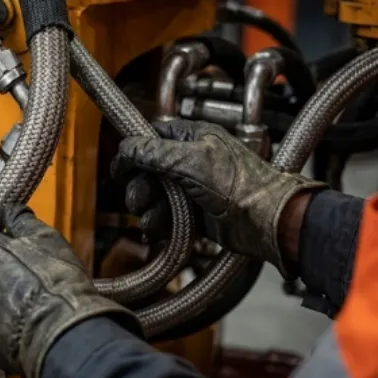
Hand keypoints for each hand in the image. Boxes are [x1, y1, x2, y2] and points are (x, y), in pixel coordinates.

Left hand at [0, 205, 140, 377]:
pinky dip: (5, 324)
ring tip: (33, 303)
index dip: (7, 248)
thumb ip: (22, 219)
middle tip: (32, 280)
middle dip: (4, 273)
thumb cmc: (56, 283)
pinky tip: (27, 322)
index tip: (23, 255)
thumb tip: (11, 208)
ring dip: (4, 299)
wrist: (62, 331)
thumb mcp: (45, 238)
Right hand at [112, 120, 325, 278]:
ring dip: (148, 210)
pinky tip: (157, 231)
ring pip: (157, 196)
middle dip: (140, 188)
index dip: (134, 151)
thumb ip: (153, 152)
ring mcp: (194, 188)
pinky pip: (168, 216)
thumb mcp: (190, 161)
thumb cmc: (240, 184)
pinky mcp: (196, 213)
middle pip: (149, 171)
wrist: (266, 221)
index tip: (120, 167)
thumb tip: (126, 146)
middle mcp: (192, 160)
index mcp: (194, 138)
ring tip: (151, 221)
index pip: (153, 136)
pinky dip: (159, 224)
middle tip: (138, 201)